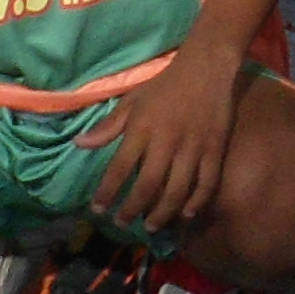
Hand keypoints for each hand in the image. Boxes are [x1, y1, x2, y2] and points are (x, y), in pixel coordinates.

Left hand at [89, 49, 239, 234]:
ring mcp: (193, 147)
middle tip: (123, 223)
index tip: (98, 209)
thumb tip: (79, 144)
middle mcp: (166, 141)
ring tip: (151, 225)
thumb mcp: (133, 100)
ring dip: (162, 213)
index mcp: (143, 128)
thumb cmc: (165, 85)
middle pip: (148, 185)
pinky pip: (206, 183)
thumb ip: (108, 126)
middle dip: (132, 208)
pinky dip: (196, 203)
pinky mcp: (215, 149)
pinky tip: (185, 215)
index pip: (120, 167)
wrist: (207, 67)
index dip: (108, 191)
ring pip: (177, 190)